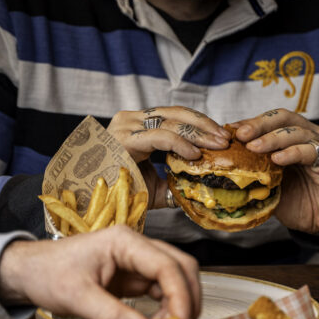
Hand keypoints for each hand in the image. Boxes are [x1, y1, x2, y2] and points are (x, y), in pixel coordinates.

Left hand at [0, 226, 200, 318]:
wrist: (27, 271)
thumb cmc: (47, 275)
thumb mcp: (77, 298)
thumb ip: (114, 317)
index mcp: (125, 241)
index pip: (167, 266)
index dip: (180, 297)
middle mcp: (137, 246)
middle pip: (181, 267)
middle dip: (187, 300)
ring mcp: (137, 260)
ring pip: (175, 279)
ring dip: (178, 305)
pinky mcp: (134, 275)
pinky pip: (161, 290)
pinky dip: (166, 309)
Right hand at [107, 106, 230, 209]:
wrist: (93, 204)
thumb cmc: (120, 193)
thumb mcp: (154, 186)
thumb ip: (175, 181)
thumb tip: (203, 186)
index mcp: (138, 126)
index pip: (175, 116)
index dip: (200, 125)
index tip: (222, 137)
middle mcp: (131, 120)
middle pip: (176, 114)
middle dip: (205, 126)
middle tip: (226, 139)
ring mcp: (126, 126)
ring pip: (171, 122)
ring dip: (198, 133)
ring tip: (218, 145)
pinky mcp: (124, 138)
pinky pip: (159, 136)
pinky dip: (180, 144)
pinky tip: (195, 154)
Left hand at [231, 109, 318, 233]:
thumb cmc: (300, 204)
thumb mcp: (270, 189)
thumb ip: (254, 177)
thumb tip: (224, 172)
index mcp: (289, 140)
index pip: (267, 123)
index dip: (248, 124)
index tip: (228, 131)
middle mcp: (305, 136)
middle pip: (282, 118)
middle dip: (258, 124)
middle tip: (240, 134)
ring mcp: (318, 145)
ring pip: (295, 131)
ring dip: (272, 138)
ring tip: (253, 147)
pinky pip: (309, 150)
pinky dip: (292, 152)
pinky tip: (277, 159)